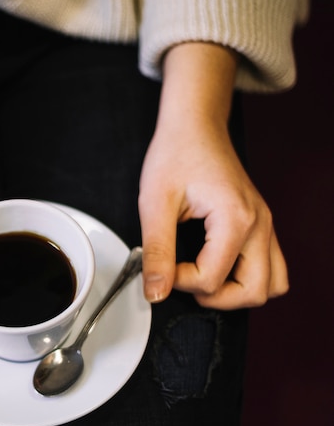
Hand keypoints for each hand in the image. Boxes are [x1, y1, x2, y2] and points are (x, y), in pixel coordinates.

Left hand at [138, 43, 288, 309]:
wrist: (195, 127)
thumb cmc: (176, 155)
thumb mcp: (155, 205)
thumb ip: (156, 252)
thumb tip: (156, 292)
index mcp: (235, 219)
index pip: (213, 280)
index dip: (180, 281)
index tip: (163, 264)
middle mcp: (260, 225)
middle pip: (255, 292)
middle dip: (216, 298)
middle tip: (185, 280)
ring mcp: (265, 226)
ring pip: (270, 284)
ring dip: (236, 292)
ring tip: (204, 277)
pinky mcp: (261, 226)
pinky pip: (269, 268)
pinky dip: (246, 278)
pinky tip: (216, 266)